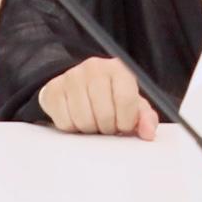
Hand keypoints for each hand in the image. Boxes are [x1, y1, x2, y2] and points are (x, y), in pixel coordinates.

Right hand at [37, 55, 160, 139]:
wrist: (77, 86)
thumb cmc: (110, 97)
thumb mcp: (132, 104)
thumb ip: (144, 118)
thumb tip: (148, 133)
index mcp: (118, 69)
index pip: (126, 99)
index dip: (126, 121)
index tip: (123, 126)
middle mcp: (94, 68)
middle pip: (104, 114)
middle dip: (107, 128)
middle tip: (107, 124)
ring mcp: (71, 77)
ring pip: (83, 120)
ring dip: (90, 129)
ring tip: (93, 121)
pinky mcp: (53, 89)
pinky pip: (65, 122)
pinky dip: (72, 128)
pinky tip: (77, 118)